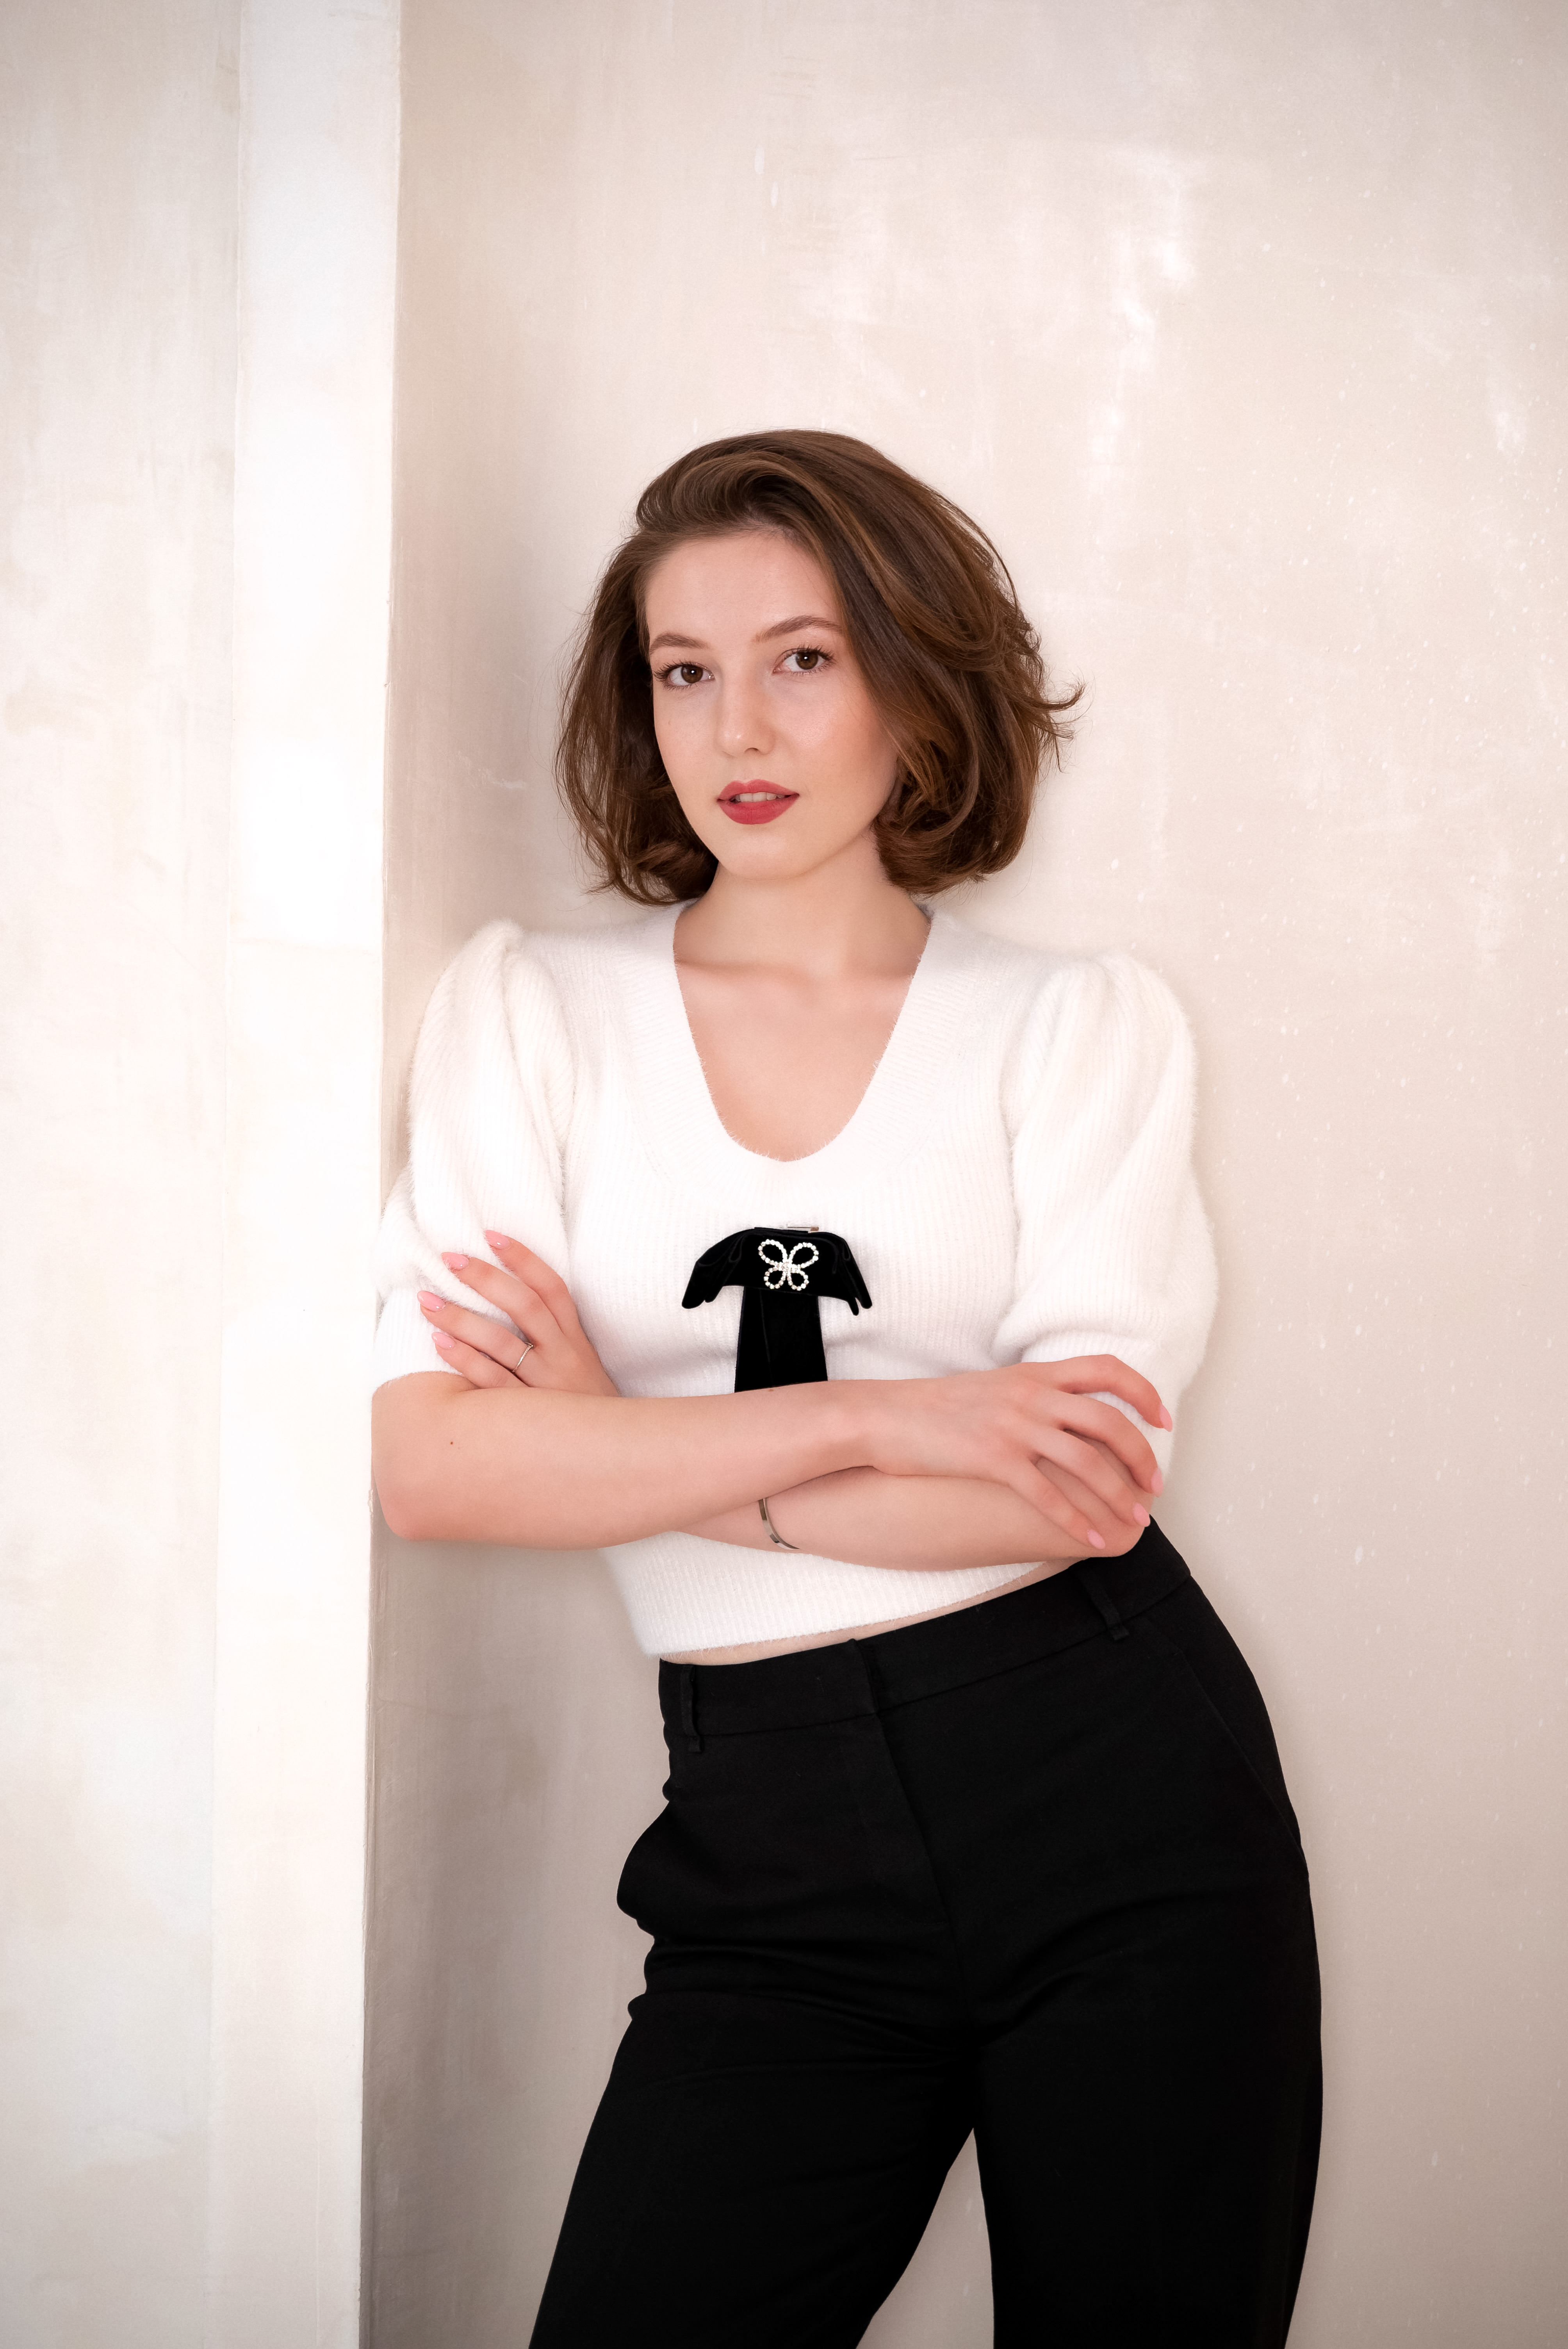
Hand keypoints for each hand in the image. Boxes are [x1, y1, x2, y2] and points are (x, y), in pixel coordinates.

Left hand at [417, 1232, 619, 1396]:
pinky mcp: (529, 1413)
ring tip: (427, 1300)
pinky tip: (438, 1342)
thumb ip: (552, 1333)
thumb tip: (506, 1296)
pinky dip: (465, 1360)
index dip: (523, 1258)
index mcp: (575, 1337)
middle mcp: (563, 1355)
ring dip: (461, 1318)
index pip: (551, 1287)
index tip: (491, 1234)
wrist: (611, 1452)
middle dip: (485, 1279)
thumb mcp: (579, 1361)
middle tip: (450, 1259)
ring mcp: (546, 1384)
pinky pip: (492, 1382)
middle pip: (525, 1306)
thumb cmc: (584, 1404)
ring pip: (502, 1342)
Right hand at [859, 1355, 1168, 1552]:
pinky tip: (1090, 1541)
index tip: (1163, 1419)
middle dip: (1142, 1455)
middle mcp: (1031, 1395)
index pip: (1106, 1368)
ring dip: (1118, 1494)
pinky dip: (1076, 1521)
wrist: (883, 1417)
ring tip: (1135, 1521)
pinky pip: (1047, 1494)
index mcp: (1035, 1374)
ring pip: (1087, 1460)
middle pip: (1109, 1419)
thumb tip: (1066, 1417)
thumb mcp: (992, 1389)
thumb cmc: (935, 1409)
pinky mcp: (993, 1458)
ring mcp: (1013, 1426)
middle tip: (1155, 1486)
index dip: (1143, 1392)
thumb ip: (1032, 1396)